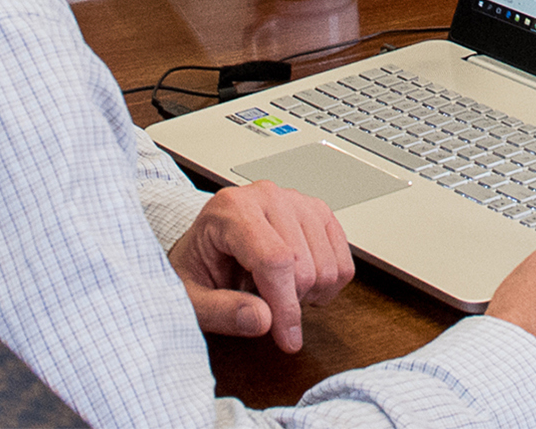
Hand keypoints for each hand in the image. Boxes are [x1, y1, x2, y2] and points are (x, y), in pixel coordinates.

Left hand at [168, 181, 353, 353]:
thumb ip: (221, 311)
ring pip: (329, 266)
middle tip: (264, 305)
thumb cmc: (196, 268)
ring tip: (277, 291)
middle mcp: (267, 197)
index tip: (287, 339)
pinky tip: (299, 284)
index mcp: (232, 209)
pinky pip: (344, 261)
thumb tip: (263, 320)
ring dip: (309, 294)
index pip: (274, 260)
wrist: (204, 245)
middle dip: (290, 303)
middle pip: (305, 266)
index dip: (284, 306)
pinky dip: (328, 285)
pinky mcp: (318, 213)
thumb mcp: (191, 298)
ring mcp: (297, 201)